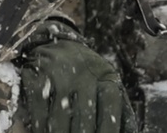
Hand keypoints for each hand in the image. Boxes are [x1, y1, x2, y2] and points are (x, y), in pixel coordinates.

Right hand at [20, 39, 136, 132]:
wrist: (55, 41)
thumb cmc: (86, 73)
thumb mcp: (106, 82)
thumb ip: (117, 108)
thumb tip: (130, 132)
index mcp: (106, 78)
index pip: (111, 112)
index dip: (107, 131)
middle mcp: (83, 74)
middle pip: (84, 120)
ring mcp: (58, 74)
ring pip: (59, 118)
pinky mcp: (35, 75)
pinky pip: (38, 109)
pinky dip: (39, 127)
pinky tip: (42, 132)